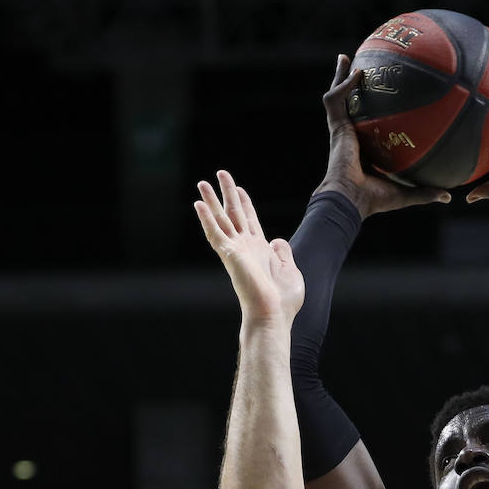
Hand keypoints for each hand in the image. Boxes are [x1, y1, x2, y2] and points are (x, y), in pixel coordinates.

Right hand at [195, 171, 304, 324]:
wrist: (273, 315)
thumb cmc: (283, 301)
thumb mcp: (290, 270)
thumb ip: (283, 253)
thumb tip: (277, 240)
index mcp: (260, 250)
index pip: (250, 220)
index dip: (245, 203)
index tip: (239, 188)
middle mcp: (246, 248)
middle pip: (234, 214)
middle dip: (227, 193)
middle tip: (220, 173)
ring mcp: (236, 251)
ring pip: (221, 219)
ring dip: (211, 201)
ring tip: (202, 182)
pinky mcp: (229, 255)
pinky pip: (214, 234)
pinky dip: (206, 219)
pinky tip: (198, 204)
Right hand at [316, 56, 451, 218]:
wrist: (350, 200)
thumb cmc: (373, 200)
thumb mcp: (404, 194)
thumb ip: (424, 192)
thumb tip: (448, 196)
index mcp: (362, 150)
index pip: (365, 127)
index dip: (370, 114)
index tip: (379, 103)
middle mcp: (349, 138)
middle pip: (349, 107)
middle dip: (350, 89)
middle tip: (359, 70)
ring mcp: (340, 131)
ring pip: (337, 97)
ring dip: (340, 77)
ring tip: (346, 59)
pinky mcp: (335, 128)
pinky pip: (337, 99)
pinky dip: (345, 85)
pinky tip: (357, 72)